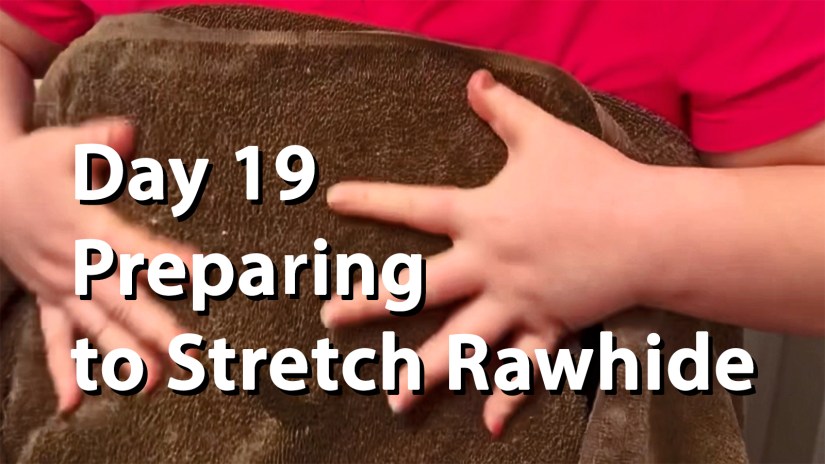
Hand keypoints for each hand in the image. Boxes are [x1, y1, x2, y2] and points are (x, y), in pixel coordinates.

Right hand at [0, 119, 193, 412]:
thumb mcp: (65, 144)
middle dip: (156, 329)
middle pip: (122, 301)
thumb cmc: (36, 163)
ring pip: (94, 327)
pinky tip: (72, 406)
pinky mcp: (48, 297)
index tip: (202, 273)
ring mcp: (60, 287)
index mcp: (87, 228)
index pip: (133, 247)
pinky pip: (53, 337)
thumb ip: (100, 140)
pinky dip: (62, 370)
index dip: (166, 260)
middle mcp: (75, 265)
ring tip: (153, 385)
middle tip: (190, 356)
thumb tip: (128, 131)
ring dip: (122, 356)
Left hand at [321, 70, 659, 436]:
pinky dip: (509, 397)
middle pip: (418, 290)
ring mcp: (516, 304)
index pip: (415, 207)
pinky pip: (525, 368)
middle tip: (330, 320)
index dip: (373, 201)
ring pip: (461, 345)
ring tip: (393, 399)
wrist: (652, 229)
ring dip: (425, 373)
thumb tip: (476, 80)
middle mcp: (488, 267)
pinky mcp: (550, 327)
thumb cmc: (597, 179)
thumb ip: (505, 109)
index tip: (336, 201)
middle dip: (370, 304)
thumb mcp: (544, 135)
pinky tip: (489, 425)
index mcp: (481, 218)